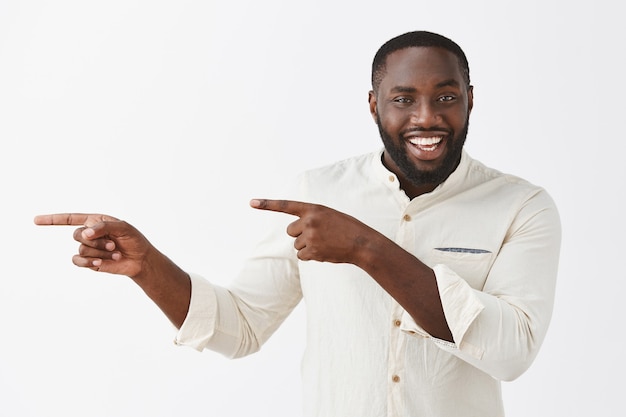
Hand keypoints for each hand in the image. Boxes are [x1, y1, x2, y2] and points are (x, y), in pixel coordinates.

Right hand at [34, 213, 151, 277]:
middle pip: (77, 235)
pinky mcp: (90, 262)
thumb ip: (104, 226)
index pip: (70, 218)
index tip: (35, 220)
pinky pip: (78, 261)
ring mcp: (89, 248)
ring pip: (82, 249)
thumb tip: (85, 232)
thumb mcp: (123, 228)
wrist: (140, 260)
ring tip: (116, 253)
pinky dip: (88, 262)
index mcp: (95, 221)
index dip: (52, 219)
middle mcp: (89, 234)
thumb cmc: (134, 240)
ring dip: (100, 252)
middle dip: (96, 241)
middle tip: (114, 244)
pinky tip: (100, 263)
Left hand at [250, 199, 374, 263]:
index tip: (251, 202)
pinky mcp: (312, 250)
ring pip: (296, 245)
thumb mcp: (329, 215)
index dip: (267, 204)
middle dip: (300, 235)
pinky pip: (301, 256)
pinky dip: (310, 256)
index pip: (286, 205)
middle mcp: (309, 220)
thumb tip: (296, 234)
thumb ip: (312, 218)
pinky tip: (324, 252)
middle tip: (318, 235)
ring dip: (308, 246)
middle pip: (290, 231)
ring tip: (326, 243)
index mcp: (313, 208)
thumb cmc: (347, 229)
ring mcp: (310, 236)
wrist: (362, 243)